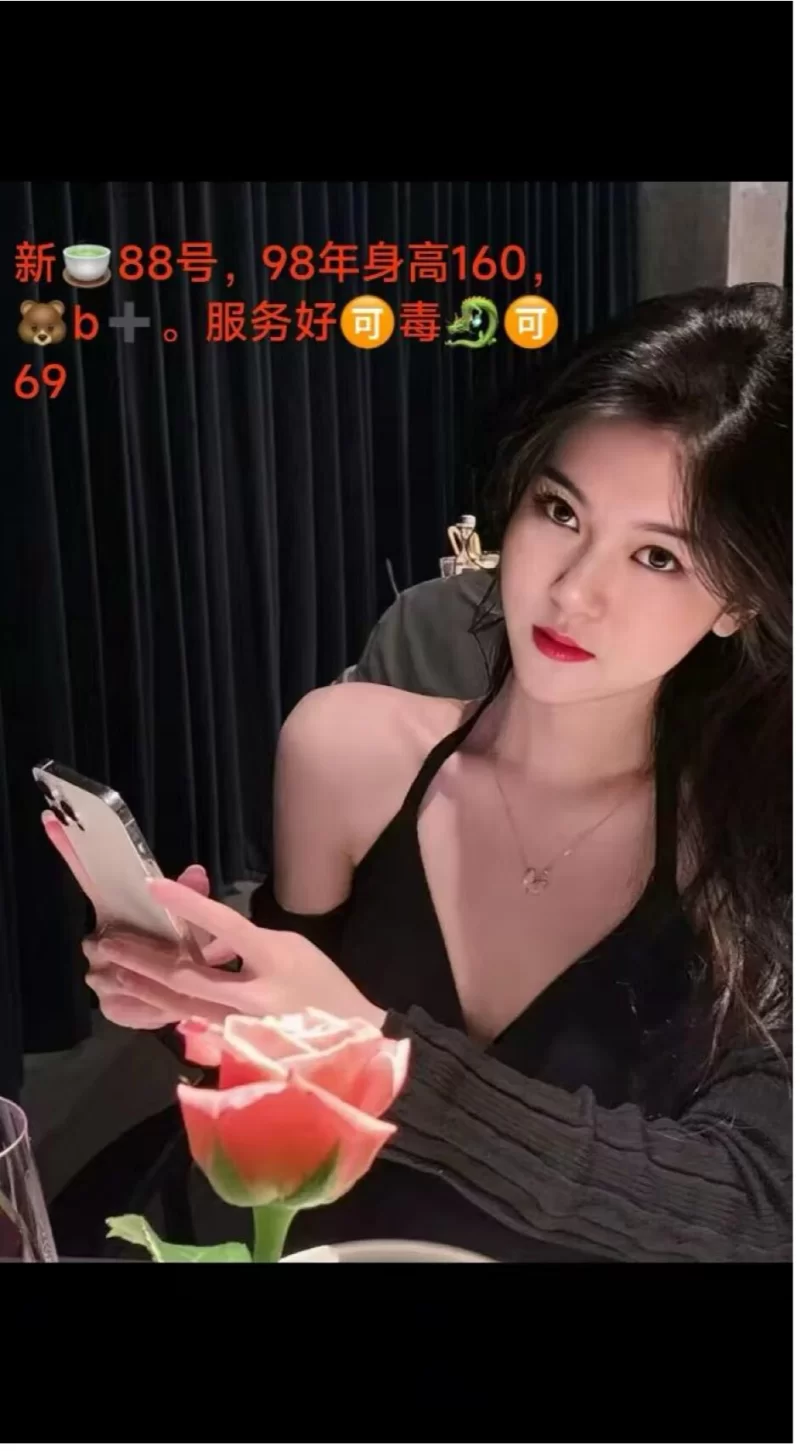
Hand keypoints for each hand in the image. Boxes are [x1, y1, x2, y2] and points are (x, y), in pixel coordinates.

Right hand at [42, 810, 212, 1028]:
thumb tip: (196, 873)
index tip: (53, 820)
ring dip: (145, 979)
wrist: (195, 1000)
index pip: (90, 878)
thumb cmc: (191, 953)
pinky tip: (166, 1002)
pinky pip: (123, 1005)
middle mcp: (100, 940)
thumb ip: (193, 900)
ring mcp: (100, 974)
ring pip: (110, 976)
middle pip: (96, 941)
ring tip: (175, 981)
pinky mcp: (111, 1006)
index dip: (71, 851)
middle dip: (129, 950)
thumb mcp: (197, 924)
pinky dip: (149, 1006)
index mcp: (118, 911)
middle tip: (164, 954)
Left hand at [84, 877, 386, 1031]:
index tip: (155, 886)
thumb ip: (247, 939)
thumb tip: (204, 932)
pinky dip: (157, 1008)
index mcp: (274, 960)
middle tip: (106, 942)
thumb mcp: (292, 947)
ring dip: (139, 985)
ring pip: (178, 1004)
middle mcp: (253, 996)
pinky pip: (188, 1020)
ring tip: (108, 970)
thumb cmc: (323, 984)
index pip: (226, 926)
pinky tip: (134, 999)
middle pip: (186, 976)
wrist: (349, 1039)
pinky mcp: (231, 1043)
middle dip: (142, 958)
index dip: (189, 905)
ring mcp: (240, 1025)